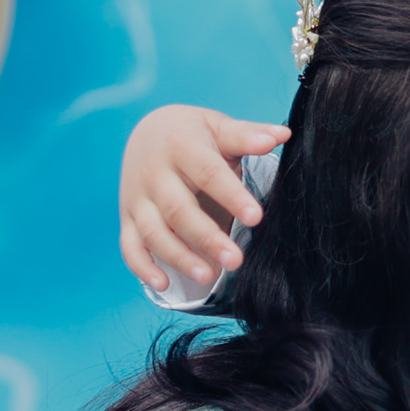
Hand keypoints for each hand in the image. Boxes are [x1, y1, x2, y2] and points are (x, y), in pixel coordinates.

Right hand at [120, 103, 284, 303]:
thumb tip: (282, 134)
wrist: (146, 131)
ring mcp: (138, 198)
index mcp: (181, 147)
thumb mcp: (217, 126)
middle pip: (178, 209)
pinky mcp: (127, 218)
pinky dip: (142, 267)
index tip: (256, 217)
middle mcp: (154, 174)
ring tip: (208, 276)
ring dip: (179, 257)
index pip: (208, 173)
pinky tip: (163, 284)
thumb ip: (247, 134)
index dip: (231, 196)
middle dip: (206, 237)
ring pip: (154, 232)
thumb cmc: (191, 134)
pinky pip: (130, 246)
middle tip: (236, 260)